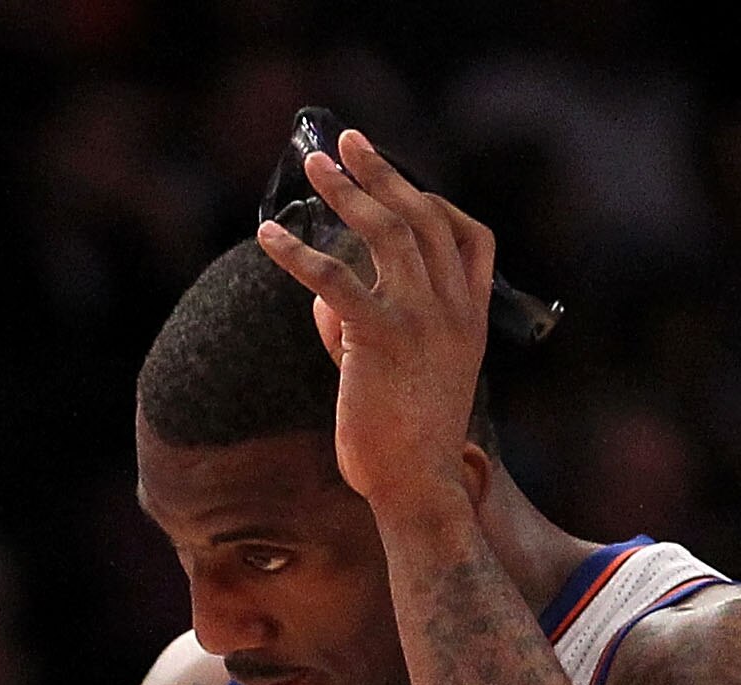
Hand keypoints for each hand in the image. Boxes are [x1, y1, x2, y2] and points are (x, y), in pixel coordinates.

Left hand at [253, 129, 494, 512]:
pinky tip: (268, 237)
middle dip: (383, 172)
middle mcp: (453, 310)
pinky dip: (296, 253)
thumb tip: (324, 300)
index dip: (434, 203)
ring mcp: (422, 319)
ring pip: (386, 231)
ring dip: (347, 190)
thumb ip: (369, 329)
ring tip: (315, 165)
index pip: (472, 238)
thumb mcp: (407, 375)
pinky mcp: (380, 338)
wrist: (417, 486)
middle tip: (349, 141)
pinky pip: (334, 278)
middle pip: (422, 217)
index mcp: (471, 318)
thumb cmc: (407, 441)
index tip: (399, 183)